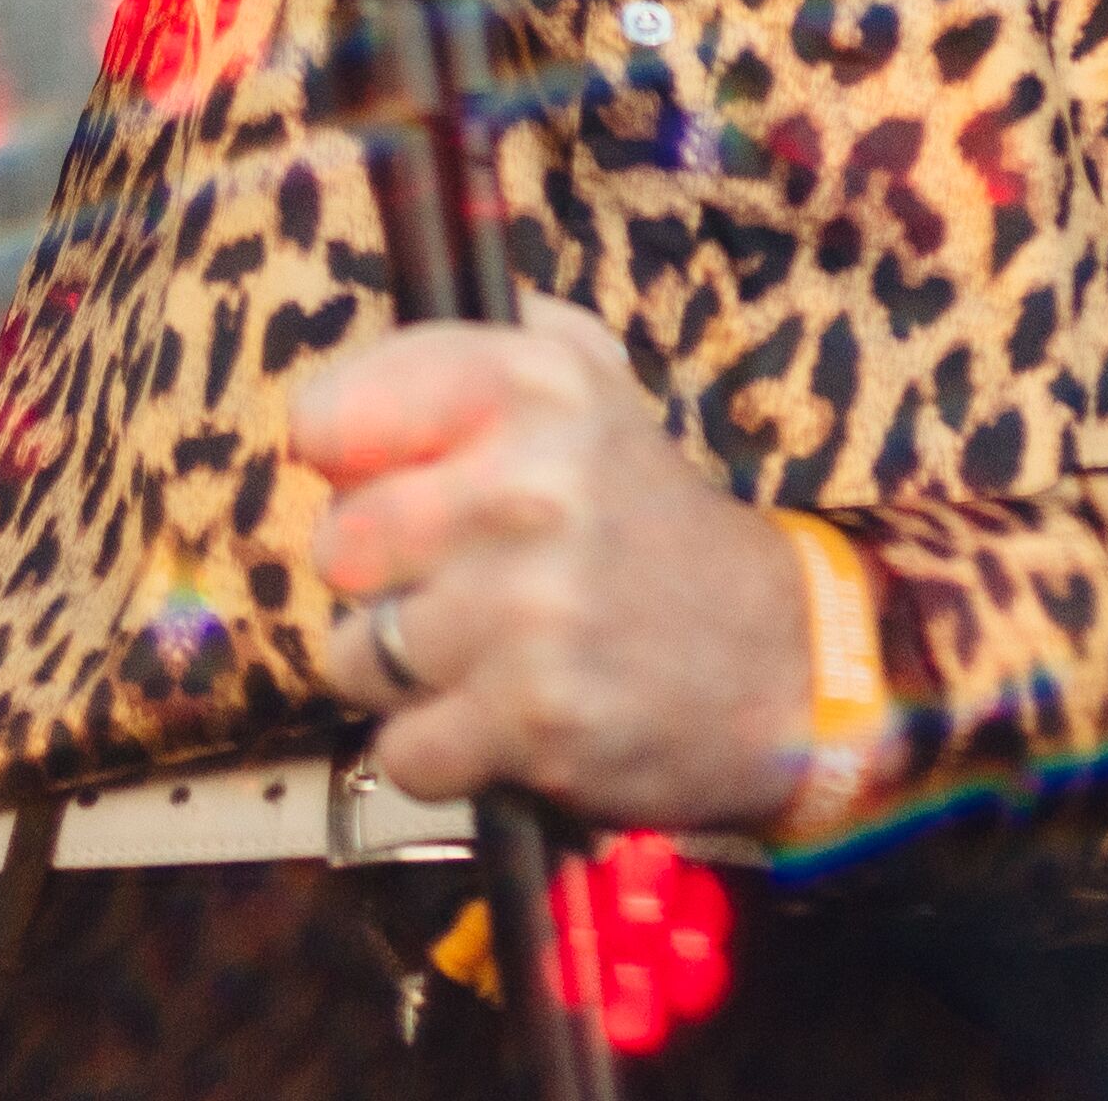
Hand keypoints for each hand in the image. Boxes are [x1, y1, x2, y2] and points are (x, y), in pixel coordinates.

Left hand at [286, 317, 807, 838]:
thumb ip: (465, 354)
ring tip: (488, 652)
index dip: (345, 464)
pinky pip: (402, 751)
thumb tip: (328, 395)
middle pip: (337, 547)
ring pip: (358, 654)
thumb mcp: (587, 384)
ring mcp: (531, 605)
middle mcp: (532, 481)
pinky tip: (503, 720)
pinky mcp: (535, 715)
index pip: (330, 417)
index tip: (385, 482)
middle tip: (454, 582)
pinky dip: (441, 753)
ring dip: (407, 673)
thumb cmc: (647, 520)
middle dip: (379, 578)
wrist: (778, 658)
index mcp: (536, 379)